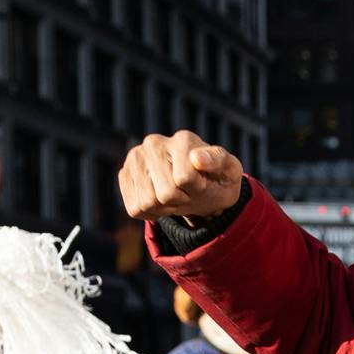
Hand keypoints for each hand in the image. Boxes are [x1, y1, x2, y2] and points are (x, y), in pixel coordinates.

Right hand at [119, 130, 246, 221]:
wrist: (200, 186)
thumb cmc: (216, 179)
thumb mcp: (229, 171)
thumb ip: (219, 160)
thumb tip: (197, 158)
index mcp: (183, 139)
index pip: (184, 178)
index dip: (197, 189)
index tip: (202, 182)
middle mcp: (154, 143)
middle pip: (166, 193)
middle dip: (182, 200)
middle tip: (188, 191)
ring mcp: (136, 158)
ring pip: (148, 203)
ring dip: (166, 208)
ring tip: (175, 196)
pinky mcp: (124, 174)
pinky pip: (135, 208)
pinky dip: (151, 213)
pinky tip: (160, 201)